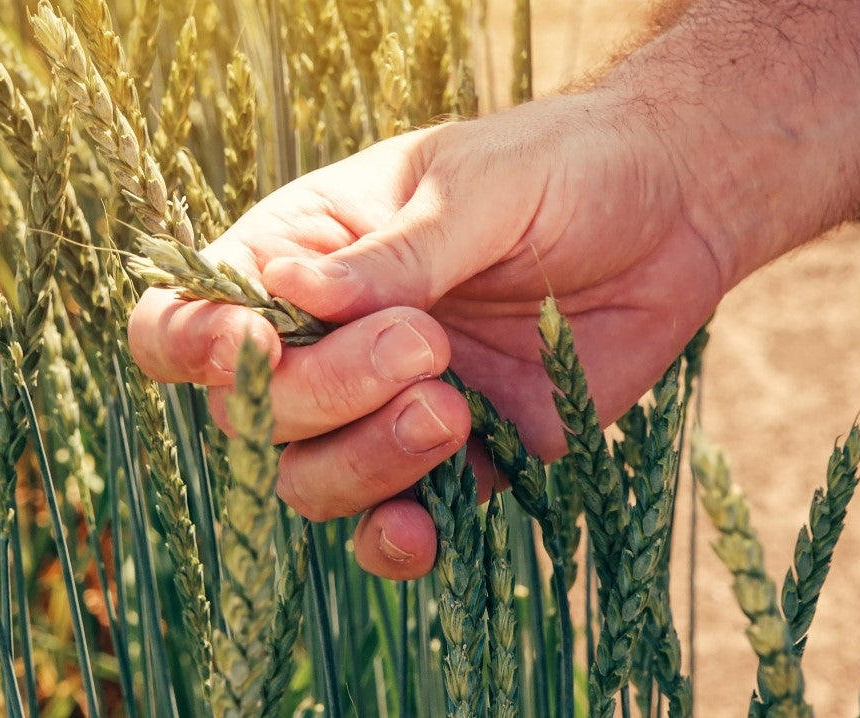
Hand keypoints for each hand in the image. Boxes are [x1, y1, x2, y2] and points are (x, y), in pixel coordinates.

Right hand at [128, 90, 726, 578]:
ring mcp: (386, 406)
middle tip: (427, 344)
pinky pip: (399, 523)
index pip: (188, 317)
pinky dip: (397, 541)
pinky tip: (425, 532)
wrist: (671, 214)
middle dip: (324, 395)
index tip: (262, 344)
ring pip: (312, 482)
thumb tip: (288, 294)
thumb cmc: (563, 168)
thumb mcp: (478, 187)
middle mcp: (329, 340)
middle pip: (253, 416)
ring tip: (454, 405)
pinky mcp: (459, 458)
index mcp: (303, 254)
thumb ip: (393, 254)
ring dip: (365, 463)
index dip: (199, 347)